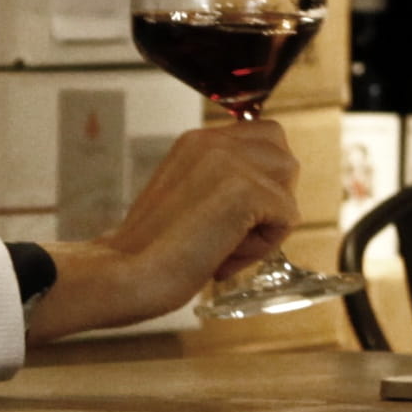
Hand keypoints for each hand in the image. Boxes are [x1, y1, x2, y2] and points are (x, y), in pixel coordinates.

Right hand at [41, 120, 301, 338]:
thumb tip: (272, 199)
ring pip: (289, 186)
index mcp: (197, 142)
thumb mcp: (188, 200)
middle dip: (274, 198)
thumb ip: (222, 185)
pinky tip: (222, 257)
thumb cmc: (150, 253)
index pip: (266, 137)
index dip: (264, 180)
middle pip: (284, 157)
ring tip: (225, 246)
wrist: (123, 275)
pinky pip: (288, 217)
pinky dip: (262, 247)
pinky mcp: (244, 190)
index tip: (230, 218)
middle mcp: (213, 142)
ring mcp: (230, 162)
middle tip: (233, 233)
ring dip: (267, 223)